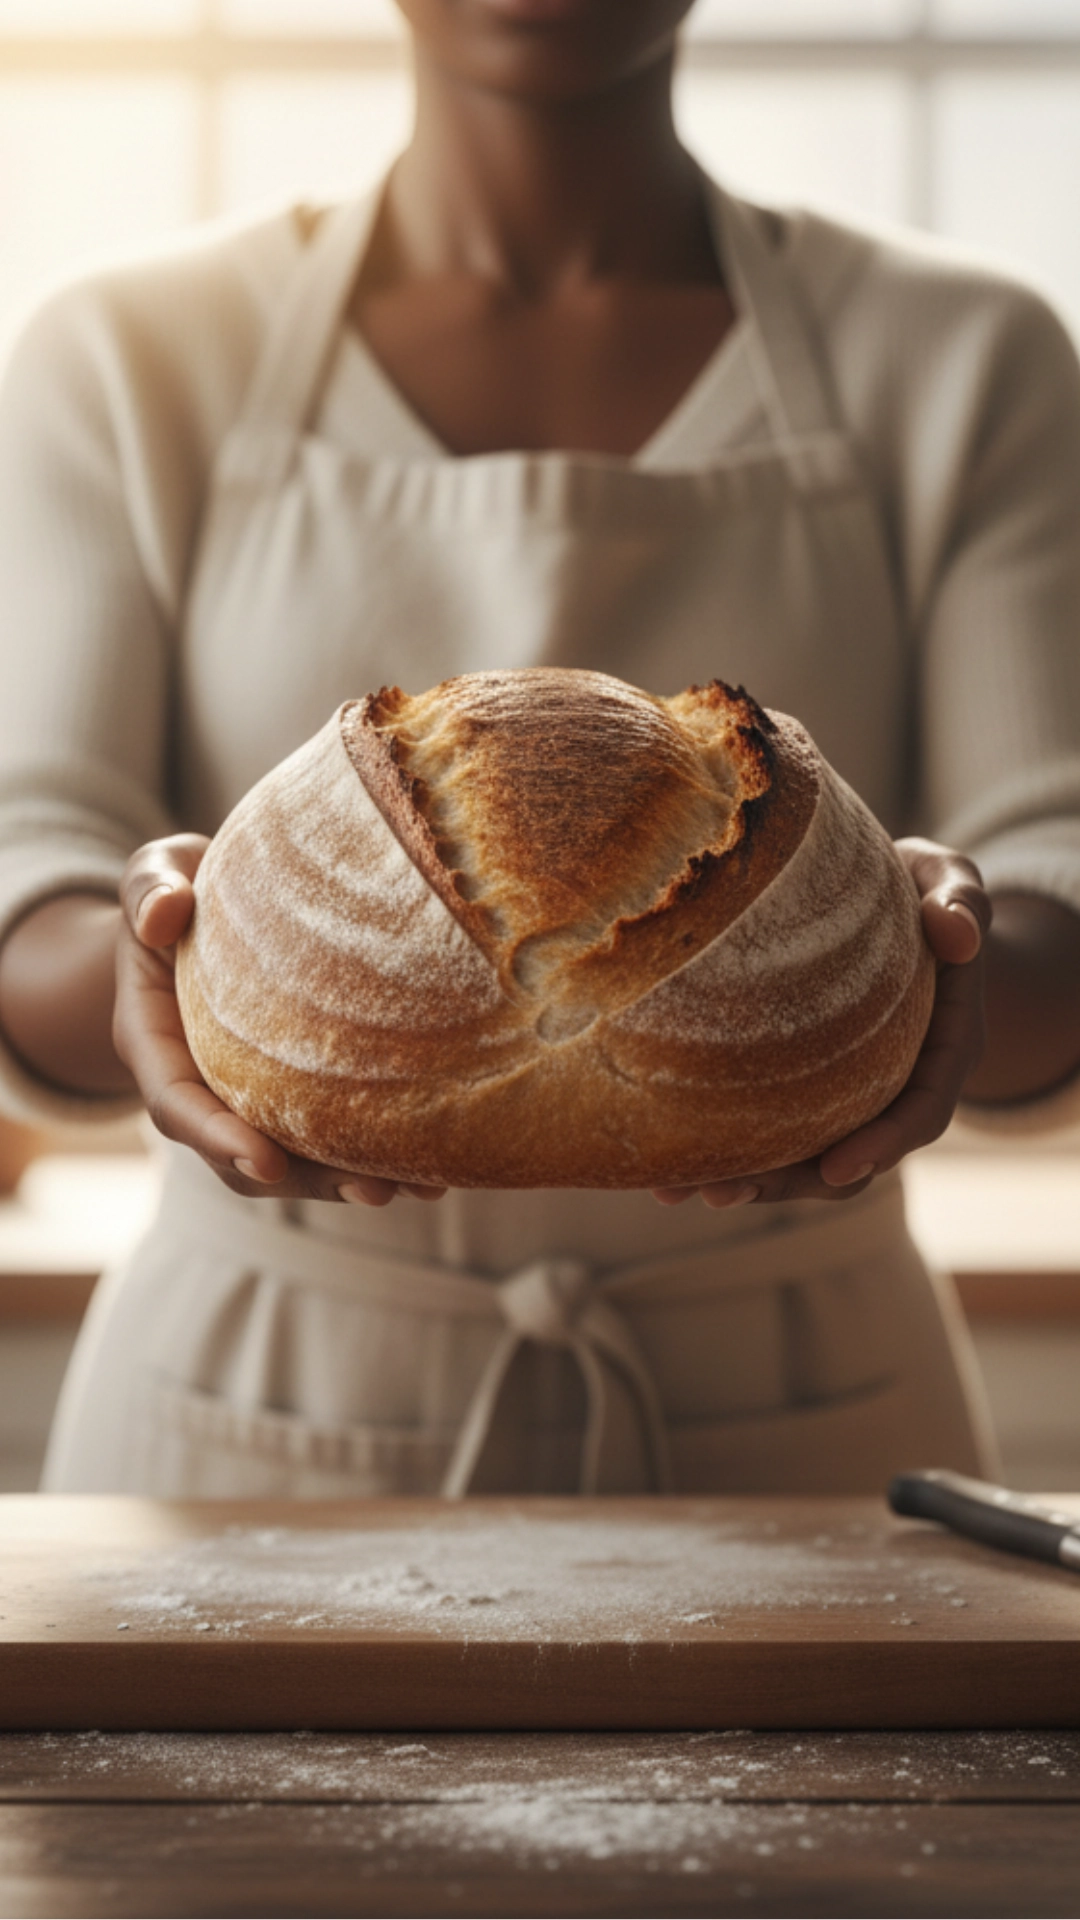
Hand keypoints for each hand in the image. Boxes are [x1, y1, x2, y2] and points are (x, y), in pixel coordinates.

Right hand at [114, 834, 445, 1207]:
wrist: (200, 909)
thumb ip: (149, 889)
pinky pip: (325, 1138)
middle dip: (306, 1181)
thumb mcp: (153, 873)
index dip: (217, 1138)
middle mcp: (198, 1086)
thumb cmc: (178, 887)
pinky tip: (436, 1166)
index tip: (265, 1162)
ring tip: (419, 1188)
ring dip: (350, 1181)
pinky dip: (375, 1155)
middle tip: (371, 1190)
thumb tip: (163, 913)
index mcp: (154, 1043)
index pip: (178, 1105)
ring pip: (292, 1161)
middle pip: (242, 1156)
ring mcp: (245, 1099)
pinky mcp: (289, 1096)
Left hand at [652, 838, 989, 1210]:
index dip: (882, 1145)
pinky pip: (771, 1129)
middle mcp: (897, 1086)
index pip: (919, 1112)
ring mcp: (850, 1096)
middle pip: (850, 1158)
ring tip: (677, 1191)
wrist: (897, 906)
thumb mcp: (949, 880)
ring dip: (745, 1180)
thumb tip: (957, 933)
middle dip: (788, 1184)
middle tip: (723, 1191)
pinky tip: (663, 1162)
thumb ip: (959, 900)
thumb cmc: (922, 890)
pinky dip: (725, 1148)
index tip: (835, 1169)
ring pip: (804, 1157)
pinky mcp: (807, 1089)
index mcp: (943, 1051)